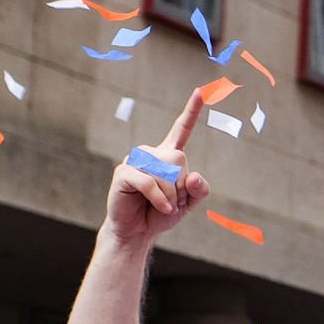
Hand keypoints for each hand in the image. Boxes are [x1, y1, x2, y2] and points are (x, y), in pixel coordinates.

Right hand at [105, 88, 211, 244]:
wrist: (138, 232)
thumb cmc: (162, 213)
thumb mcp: (189, 203)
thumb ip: (199, 189)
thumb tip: (192, 175)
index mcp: (169, 156)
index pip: (181, 129)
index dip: (192, 111)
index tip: (200, 91)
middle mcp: (152, 153)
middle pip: (179, 159)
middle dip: (181, 186)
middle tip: (174, 201)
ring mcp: (136, 160)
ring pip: (164, 171)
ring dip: (170, 193)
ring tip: (165, 205)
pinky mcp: (123, 172)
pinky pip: (148, 182)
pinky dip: (159, 198)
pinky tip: (163, 208)